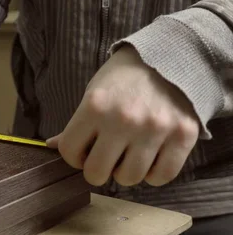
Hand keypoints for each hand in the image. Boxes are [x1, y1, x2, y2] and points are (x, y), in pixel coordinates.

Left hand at [46, 45, 199, 186]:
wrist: (170, 56)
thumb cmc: (124, 79)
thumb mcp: (93, 93)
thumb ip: (75, 124)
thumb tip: (51, 146)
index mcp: (95, 106)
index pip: (69, 152)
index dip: (73, 157)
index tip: (83, 151)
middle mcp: (123, 119)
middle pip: (96, 173)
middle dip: (97, 170)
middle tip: (106, 158)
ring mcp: (154, 128)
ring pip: (129, 179)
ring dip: (126, 172)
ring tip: (129, 155)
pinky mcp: (182, 135)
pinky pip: (162, 176)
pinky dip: (153, 175)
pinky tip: (150, 159)